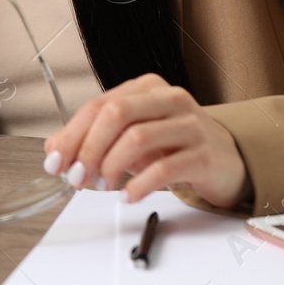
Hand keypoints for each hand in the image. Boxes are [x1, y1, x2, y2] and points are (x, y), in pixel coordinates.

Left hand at [42, 74, 251, 208]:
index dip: (72, 134)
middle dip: (88, 147)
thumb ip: (94, 139)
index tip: (55, 161)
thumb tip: (54, 150)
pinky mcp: (203, 154)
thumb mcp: (133, 136)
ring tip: (101, 186)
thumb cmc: (176, 145)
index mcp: (147, 88)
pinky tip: (128, 195)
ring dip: (111, 166)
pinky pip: (164, 168)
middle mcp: (169, 99)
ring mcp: (189, 124)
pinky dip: (139, 184)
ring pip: (138, 137)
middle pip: (116, 114)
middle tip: (76, 176)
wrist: (229, 160)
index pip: (100, 104)